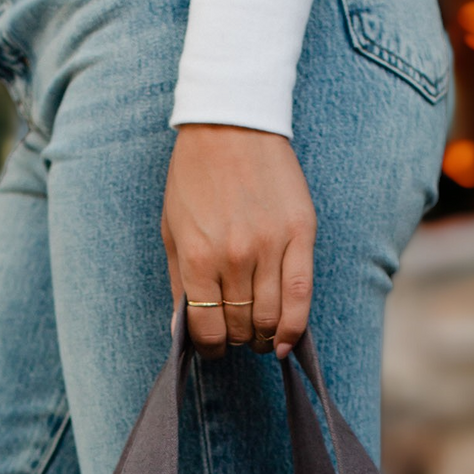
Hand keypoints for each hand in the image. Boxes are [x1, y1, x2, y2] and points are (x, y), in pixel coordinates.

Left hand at [161, 125, 315, 358]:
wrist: (231, 126)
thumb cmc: (195, 177)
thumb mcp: (172, 230)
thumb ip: (179, 283)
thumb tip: (182, 331)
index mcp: (197, 257)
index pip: (205, 327)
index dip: (209, 347)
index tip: (213, 348)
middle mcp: (234, 257)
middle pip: (241, 325)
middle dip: (237, 339)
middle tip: (238, 336)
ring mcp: (270, 246)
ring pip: (271, 317)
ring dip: (264, 337)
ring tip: (261, 337)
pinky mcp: (300, 235)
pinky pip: (301, 295)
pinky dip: (295, 327)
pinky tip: (286, 341)